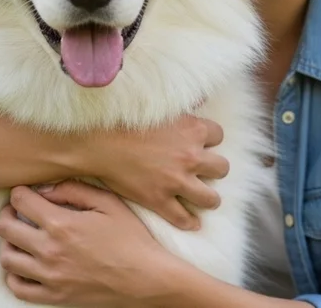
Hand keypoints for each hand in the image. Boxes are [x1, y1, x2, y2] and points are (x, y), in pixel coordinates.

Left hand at [0, 181, 174, 306]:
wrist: (147, 279)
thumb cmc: (131, 238)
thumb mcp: (108, 203)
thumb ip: (73, 189)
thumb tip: (43, 188)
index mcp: (62, 224)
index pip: (20, 201)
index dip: (19, 192)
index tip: (24, 193)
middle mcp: (50, 250)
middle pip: (5, 228)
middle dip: (7, 213)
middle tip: (16, 211)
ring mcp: (50, 277)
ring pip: (7, 257)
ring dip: (9, 243)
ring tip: (21, 237)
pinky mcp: (54, 296)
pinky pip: (18, 287)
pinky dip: (14, 274)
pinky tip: (25, 264)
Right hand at [77, 115, 227, 230]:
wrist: (99, 143)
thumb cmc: (126, 120)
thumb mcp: (160, 106)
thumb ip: (185, 106)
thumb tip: (202, 98)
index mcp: (193, 130)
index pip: (219, 136)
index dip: (210, 140)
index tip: (202, 144)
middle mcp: (190, 156)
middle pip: (221, 168)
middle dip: (215, 169)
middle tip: (205, 171)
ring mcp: (176, 181)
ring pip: (210, 198)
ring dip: (209, 198)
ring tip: (204, 198)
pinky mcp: (160, 200)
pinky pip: (183, 218)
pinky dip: (189, 222)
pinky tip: (191, 222)